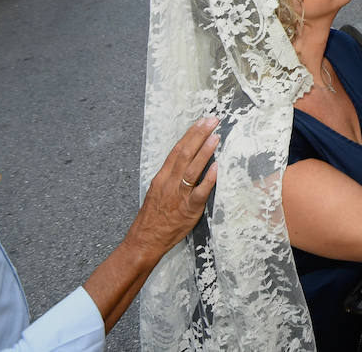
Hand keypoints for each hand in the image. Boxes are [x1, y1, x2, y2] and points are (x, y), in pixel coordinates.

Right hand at [127, 117, 219, 256]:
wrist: (145, 240)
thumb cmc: (153, 217)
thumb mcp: (158, 191)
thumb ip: (171, 176)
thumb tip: (187, 161)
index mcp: (162, 176)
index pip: (177, 149)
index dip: (190, 134)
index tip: (201, 121)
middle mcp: (170, 182)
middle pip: (185, 153)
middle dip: (200, 135)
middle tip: (213, 120)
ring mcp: (179, 195)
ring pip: (192, 169)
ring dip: (205, 151)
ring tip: (216, 136)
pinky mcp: (189, 209)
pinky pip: (200, 192)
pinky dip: (208, 179)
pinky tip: (217, 167)